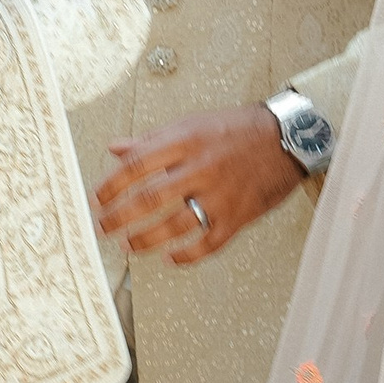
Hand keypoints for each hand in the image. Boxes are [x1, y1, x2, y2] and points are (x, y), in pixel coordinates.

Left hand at [95, 105, 300, 265]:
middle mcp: (200, 168)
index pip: (137, 165)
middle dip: (120, 217)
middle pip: (150, 198)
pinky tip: (170, 258)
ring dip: (146, 239)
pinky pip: (209, 243)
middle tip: (101, 228)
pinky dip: (188, 255)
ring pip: (176, 225)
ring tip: (127, 245)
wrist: (287, 138)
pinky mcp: (238, 216)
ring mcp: (220, 194)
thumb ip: (151, 140)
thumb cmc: (235, 129)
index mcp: (185, 141)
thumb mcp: (190, 124)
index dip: (112, 185)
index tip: (96, 199)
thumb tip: (115, 149)